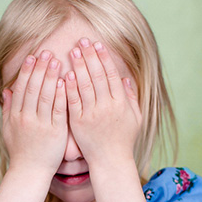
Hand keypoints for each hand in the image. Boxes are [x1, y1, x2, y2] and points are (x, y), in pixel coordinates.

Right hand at [2, 51, 67, 176]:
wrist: (30, 171)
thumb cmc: (20, 151)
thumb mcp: (8, 130)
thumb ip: (8, 109)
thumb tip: (6, 90)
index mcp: (16, 116)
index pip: (21, 88)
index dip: (27, 71)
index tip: (33, 56)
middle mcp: (27, 118)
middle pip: (33, 88)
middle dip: (40, 69)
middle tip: (47, 52)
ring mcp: (41, 125)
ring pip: (45, 96)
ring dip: (51, 77)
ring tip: (57, 60)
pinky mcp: (55, 132)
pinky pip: (58, 110)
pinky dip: (60, 95)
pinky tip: (65, 81)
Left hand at [65, 38, 141, 167]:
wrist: (110, 160)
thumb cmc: (124, 140)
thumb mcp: (135, 118)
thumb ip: (131, 98)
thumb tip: (126, 79)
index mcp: (121, 103)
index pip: (112, 75)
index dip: (104, 58)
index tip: (98, 45)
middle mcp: (107, 106)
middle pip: (97, 75)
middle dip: (89, 56)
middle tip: (82, 41)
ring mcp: (92, 114)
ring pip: (85, 85)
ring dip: (78, 66)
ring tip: (73, 51)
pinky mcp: (79, 122)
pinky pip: (74, 101)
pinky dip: (70, 87)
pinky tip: (67, 74)